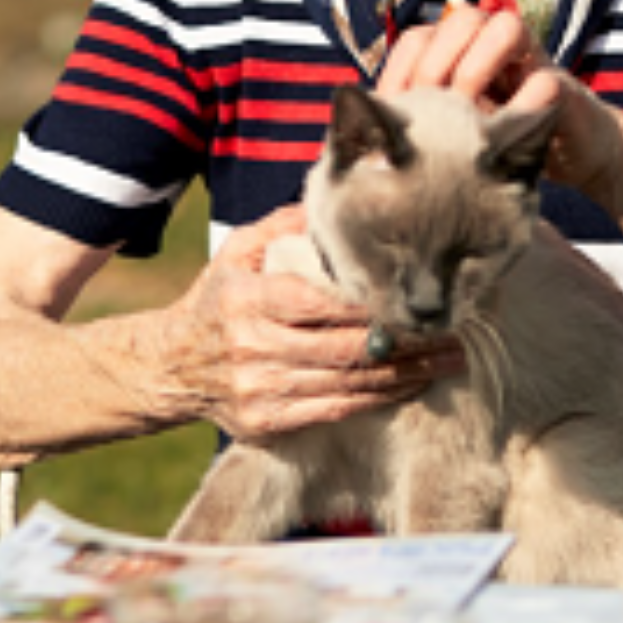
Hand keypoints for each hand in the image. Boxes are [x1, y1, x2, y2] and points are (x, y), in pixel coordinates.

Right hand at [159, 205, 464, 440]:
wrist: (170, 367)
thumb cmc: (219, 298)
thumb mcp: (239, 251)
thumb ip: (286, 225)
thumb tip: (337, 200)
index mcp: (246, 299)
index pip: (318, 302)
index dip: (368, 305)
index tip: (412, 296)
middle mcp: (251, 347)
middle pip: (342, 348)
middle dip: (403, 342)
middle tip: (452, 333)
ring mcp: (258, 390)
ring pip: (346, 384)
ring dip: (404, 375)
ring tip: (447, 362)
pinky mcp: (266, 423)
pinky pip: (334, 411)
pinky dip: (378, 399)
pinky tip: (410, 386)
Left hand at [376, 5, 622, 200]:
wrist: (574, 152)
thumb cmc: (501, 143)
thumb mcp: (452, 130)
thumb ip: (421, 120)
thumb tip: (369, 133)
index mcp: (462, 52)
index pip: (420, 37)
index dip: (400, 68)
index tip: (388, 110)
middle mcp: (496, 45)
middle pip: (459, 19)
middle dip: (434, 64)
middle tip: (426, 107)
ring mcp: (532, 60)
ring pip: (503, 24)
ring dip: (476, 65)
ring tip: (466, 106)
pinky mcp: (562, 87)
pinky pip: (545, 77)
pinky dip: (523, 100)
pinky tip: (503, 129)